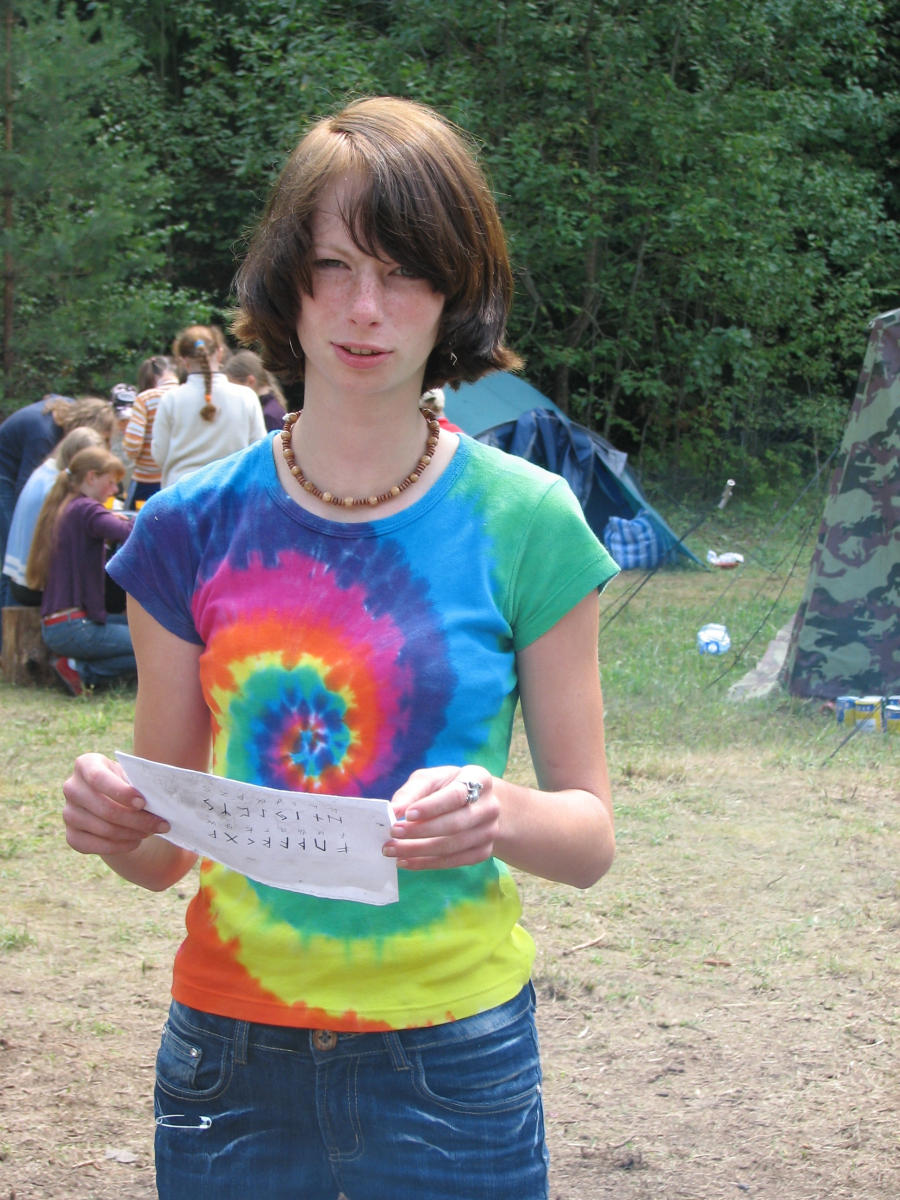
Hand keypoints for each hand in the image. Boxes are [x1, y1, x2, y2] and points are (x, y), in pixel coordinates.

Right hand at [63, 752, 169, 856]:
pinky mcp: (71, 835)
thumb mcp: (131, 776)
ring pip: (104, 830)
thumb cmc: (126, 783)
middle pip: (105, 809)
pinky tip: (135, 841)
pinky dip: (120, 846)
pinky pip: (96, 846)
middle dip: (137, 820)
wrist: (110, 800)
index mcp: (85, 764)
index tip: (143, 802)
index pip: (98, 778)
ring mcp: (68, 813)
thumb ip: (140, 784)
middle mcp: (72, 788)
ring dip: (132, 833)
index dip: (121, 792)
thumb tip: (158, 800)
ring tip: (151, 831)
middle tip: (161, 824)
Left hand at [384, 765, 498, 870]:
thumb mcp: (432, 779)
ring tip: (392, 850)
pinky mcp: (484, 851)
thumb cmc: (448, 787)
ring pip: (452, 846)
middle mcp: (489, 806)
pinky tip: (406, 861)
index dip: (431, 806)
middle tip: (393, 833)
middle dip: (420, 831)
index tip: (407, 814)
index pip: (456, 795)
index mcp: (479, 779)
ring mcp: (489, 831)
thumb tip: (393, 809)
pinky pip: (454, 861)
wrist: (478, 804)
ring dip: (418, 850)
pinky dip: (427, 863)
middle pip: (454, 824)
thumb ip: (412, 791)